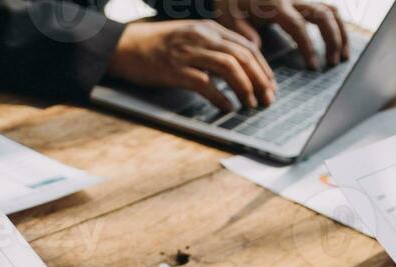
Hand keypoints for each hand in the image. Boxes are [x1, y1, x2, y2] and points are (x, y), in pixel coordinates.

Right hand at [110, 20, 274, 109]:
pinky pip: (205, 83)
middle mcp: (203, 38)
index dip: (263, 68)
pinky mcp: (175, 70)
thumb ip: (212, 47)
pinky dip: (220, 97)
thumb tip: (236, 66)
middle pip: (243, 57)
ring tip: (252, 104)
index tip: (270, 85)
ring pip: (230, 68)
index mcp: (209, 30)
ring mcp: (189, 53)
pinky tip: (228, 107)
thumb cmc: (156, 45)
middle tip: (268, 98)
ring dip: (246, 88)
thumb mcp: (189, 37)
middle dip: (261, 80)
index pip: (247, 47)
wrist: (125, 46)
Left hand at [216, 0, 349, 70]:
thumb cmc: (231, 4)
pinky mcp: (304, 1)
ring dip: (340, 32)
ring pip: (330, 10)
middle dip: (332, 39)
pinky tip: (338, 42)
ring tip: (342, 56)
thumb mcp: (230, 20)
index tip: (314, 66)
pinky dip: (336, 25)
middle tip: (333, 63)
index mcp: (275, 5)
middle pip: (322, 15)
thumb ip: (244, 34)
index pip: (298, 26)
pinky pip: (327, 9)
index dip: (308, 46)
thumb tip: (256, 47)